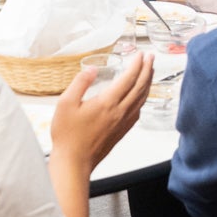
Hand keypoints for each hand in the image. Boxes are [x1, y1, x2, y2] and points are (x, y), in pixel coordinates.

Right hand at [49, 49, 152, 169]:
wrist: (74, 162)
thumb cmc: (68, 136)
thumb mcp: (66, 103)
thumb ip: (80, 83)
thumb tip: (92, 69)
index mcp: (107, 103)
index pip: (129, 78)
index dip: (137, 64)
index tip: (140, 54)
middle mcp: (120, 112)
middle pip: (140, 87)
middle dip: (147, 70)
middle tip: (151, 57)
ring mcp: (123, 122)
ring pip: (142, 99)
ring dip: (148, 83)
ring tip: (150, 71)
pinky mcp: (122, 131)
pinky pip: (138, 111)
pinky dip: (143, 99)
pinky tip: (140, 97)